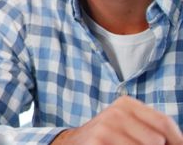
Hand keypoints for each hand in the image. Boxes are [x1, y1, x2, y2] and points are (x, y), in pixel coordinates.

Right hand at [51, 96, 182, 144]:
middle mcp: (116, 112)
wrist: (73, 143)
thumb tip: (181, 143)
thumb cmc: (108, 138)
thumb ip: (154, 129)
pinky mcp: (98, 140)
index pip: (164, 123)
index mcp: (126, 104)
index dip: (176, 140)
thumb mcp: (129, 126)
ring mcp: (105, 126)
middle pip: (157, 140)